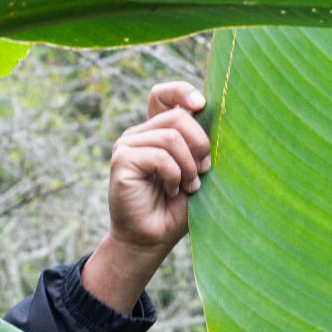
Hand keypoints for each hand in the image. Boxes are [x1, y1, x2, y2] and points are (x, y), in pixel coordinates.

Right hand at [83, 83, 210, 313]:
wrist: (152, 239)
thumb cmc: (176, 208)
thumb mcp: (195, 171)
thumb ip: (199, 145)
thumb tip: (210, 116)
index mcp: (156, 132)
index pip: (162, 95)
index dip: (181, 92)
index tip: (201, 105)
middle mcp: (139, 134)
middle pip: (178, 116)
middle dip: (201, 144)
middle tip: (203, 171)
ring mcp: (127, 145)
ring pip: (172, 137)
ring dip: (189, 166)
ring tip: (188, 186)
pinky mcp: (122, 161)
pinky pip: (160, 157)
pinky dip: (174, 176)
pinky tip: (172, 190)